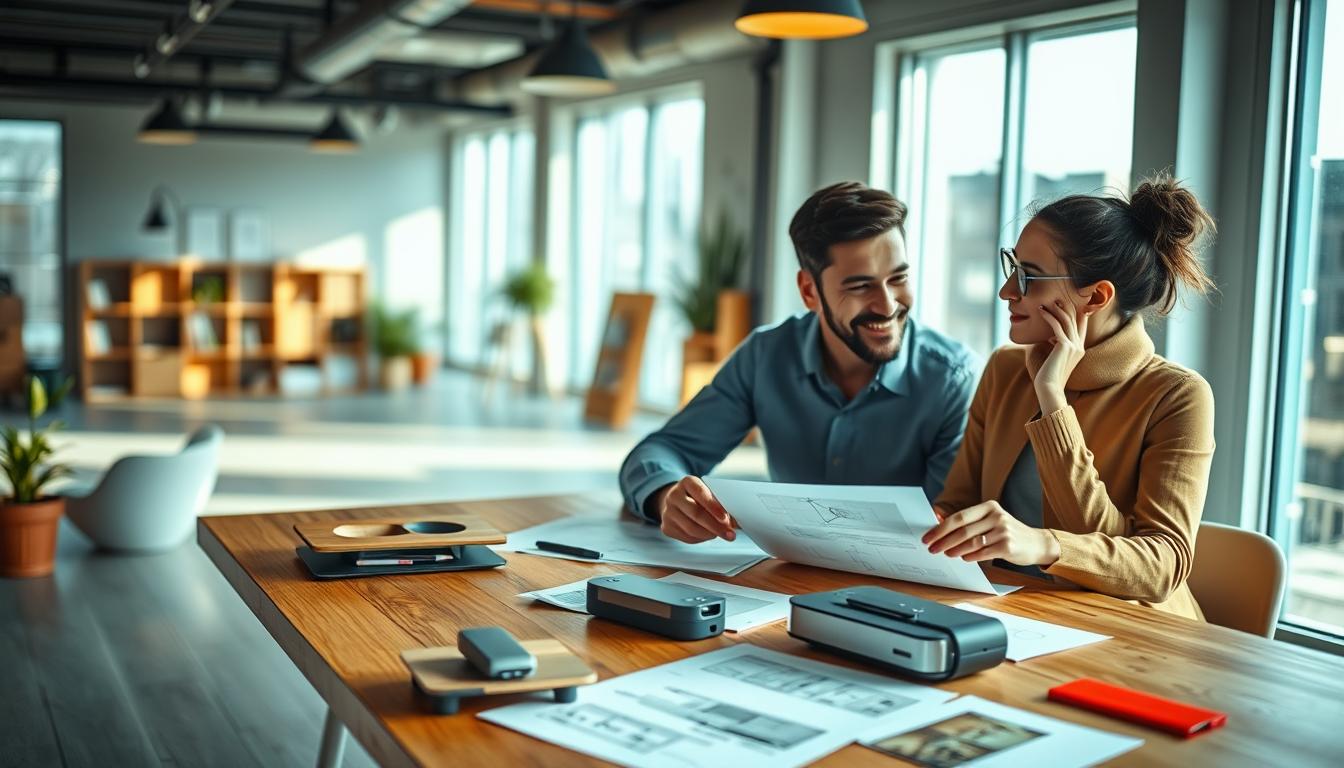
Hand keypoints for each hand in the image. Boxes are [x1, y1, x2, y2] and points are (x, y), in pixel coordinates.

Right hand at [654, 477, 736, 543]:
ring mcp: (668, 512)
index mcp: (687, 482)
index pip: (700, 492)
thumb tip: (737, 522)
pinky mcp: (666, 527)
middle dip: (715, 526)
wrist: (676, 501)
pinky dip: (701, 538)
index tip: (726, 518)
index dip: (713, 506)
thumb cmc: (699, 497)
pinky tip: (708, 534)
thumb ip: (721, 504)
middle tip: (730, 534)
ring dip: (710, 534)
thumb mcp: (709, 493)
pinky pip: (687, 537)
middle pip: (696, 513)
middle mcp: (674, 495)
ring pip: (691, 528)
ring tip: (722, 534)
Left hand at [920, 500, 1059, 566]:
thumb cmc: (1007, 532)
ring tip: (946, 554)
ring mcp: (1003, 531)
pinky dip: (970, 556)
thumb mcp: (990, 521)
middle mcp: (997, 516)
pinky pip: (983, 553)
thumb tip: (939, 522)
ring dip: (955, 549)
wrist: (1036, 543)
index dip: (941, 528)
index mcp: (989, 506)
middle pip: (963, 529)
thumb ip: (969, 522)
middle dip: (944, 540)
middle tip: (932, 548)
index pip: (959, 517)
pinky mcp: (1008, 546)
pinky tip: (963, 558)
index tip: (928, 537)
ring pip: (972, 542)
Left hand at [1032, 299, 1087, 413]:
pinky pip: (1056, 325)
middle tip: (1056, 298)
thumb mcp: (1053, 358)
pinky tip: (1040, 311)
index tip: (1068, 303)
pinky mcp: (1064, 346)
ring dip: (1056, 309)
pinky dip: (1048, 316)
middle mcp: (1079, 346)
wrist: (1049, 389)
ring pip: (1067, 320)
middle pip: (1076, 320)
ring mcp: (1073, 346)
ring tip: (1046, 302)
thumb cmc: (1047, 376)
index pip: (1081, 327)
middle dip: (1066, 307)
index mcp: (1079, 350)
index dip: (1077, 313)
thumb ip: (1053, 347)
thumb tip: (1045, 337)